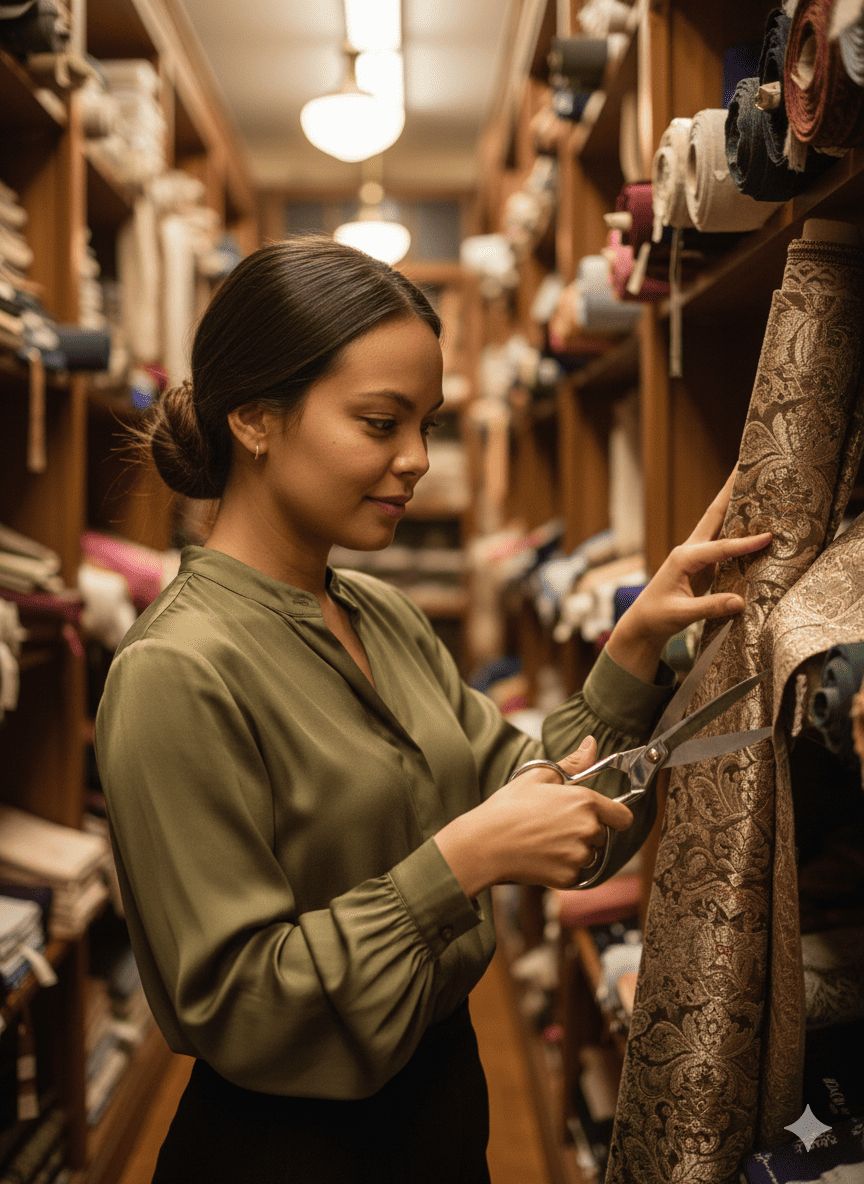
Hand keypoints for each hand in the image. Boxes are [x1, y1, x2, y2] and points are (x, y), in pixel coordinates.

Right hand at [433, 737, 632, 895]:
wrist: (484, 844)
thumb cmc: (509, 807)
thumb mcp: (539, 776)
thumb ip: (574, 763)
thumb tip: (592, 743)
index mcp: (585, 802)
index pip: (623, 816)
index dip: (612, 816)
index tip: (597, 816)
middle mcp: (588, 830)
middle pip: (602, 835)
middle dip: (585, 831)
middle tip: (554, 825)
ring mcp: (579, 856)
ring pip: (589, 855)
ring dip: (574, 850)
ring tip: (544, 841)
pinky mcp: (568, 879)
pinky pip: (575, 874)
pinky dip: (562, 868)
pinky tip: (540, 856)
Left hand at [605, 471, 771, 682]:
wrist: (643, 623)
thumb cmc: (657, 617)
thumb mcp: (681, 614)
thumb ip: (710, 607)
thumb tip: (741, 602)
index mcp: (684, 558)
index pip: (720, 548)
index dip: (744, 544)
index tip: (767, 537)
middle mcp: (689, 550)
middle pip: (714, 515)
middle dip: (729, 491)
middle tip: (744, 465)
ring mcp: (695, 554)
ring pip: (718, 523)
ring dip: (734, 503)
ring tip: (752, 481)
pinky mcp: (702, 563)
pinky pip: (723, 541)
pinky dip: (737, 526)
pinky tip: (752, 519)